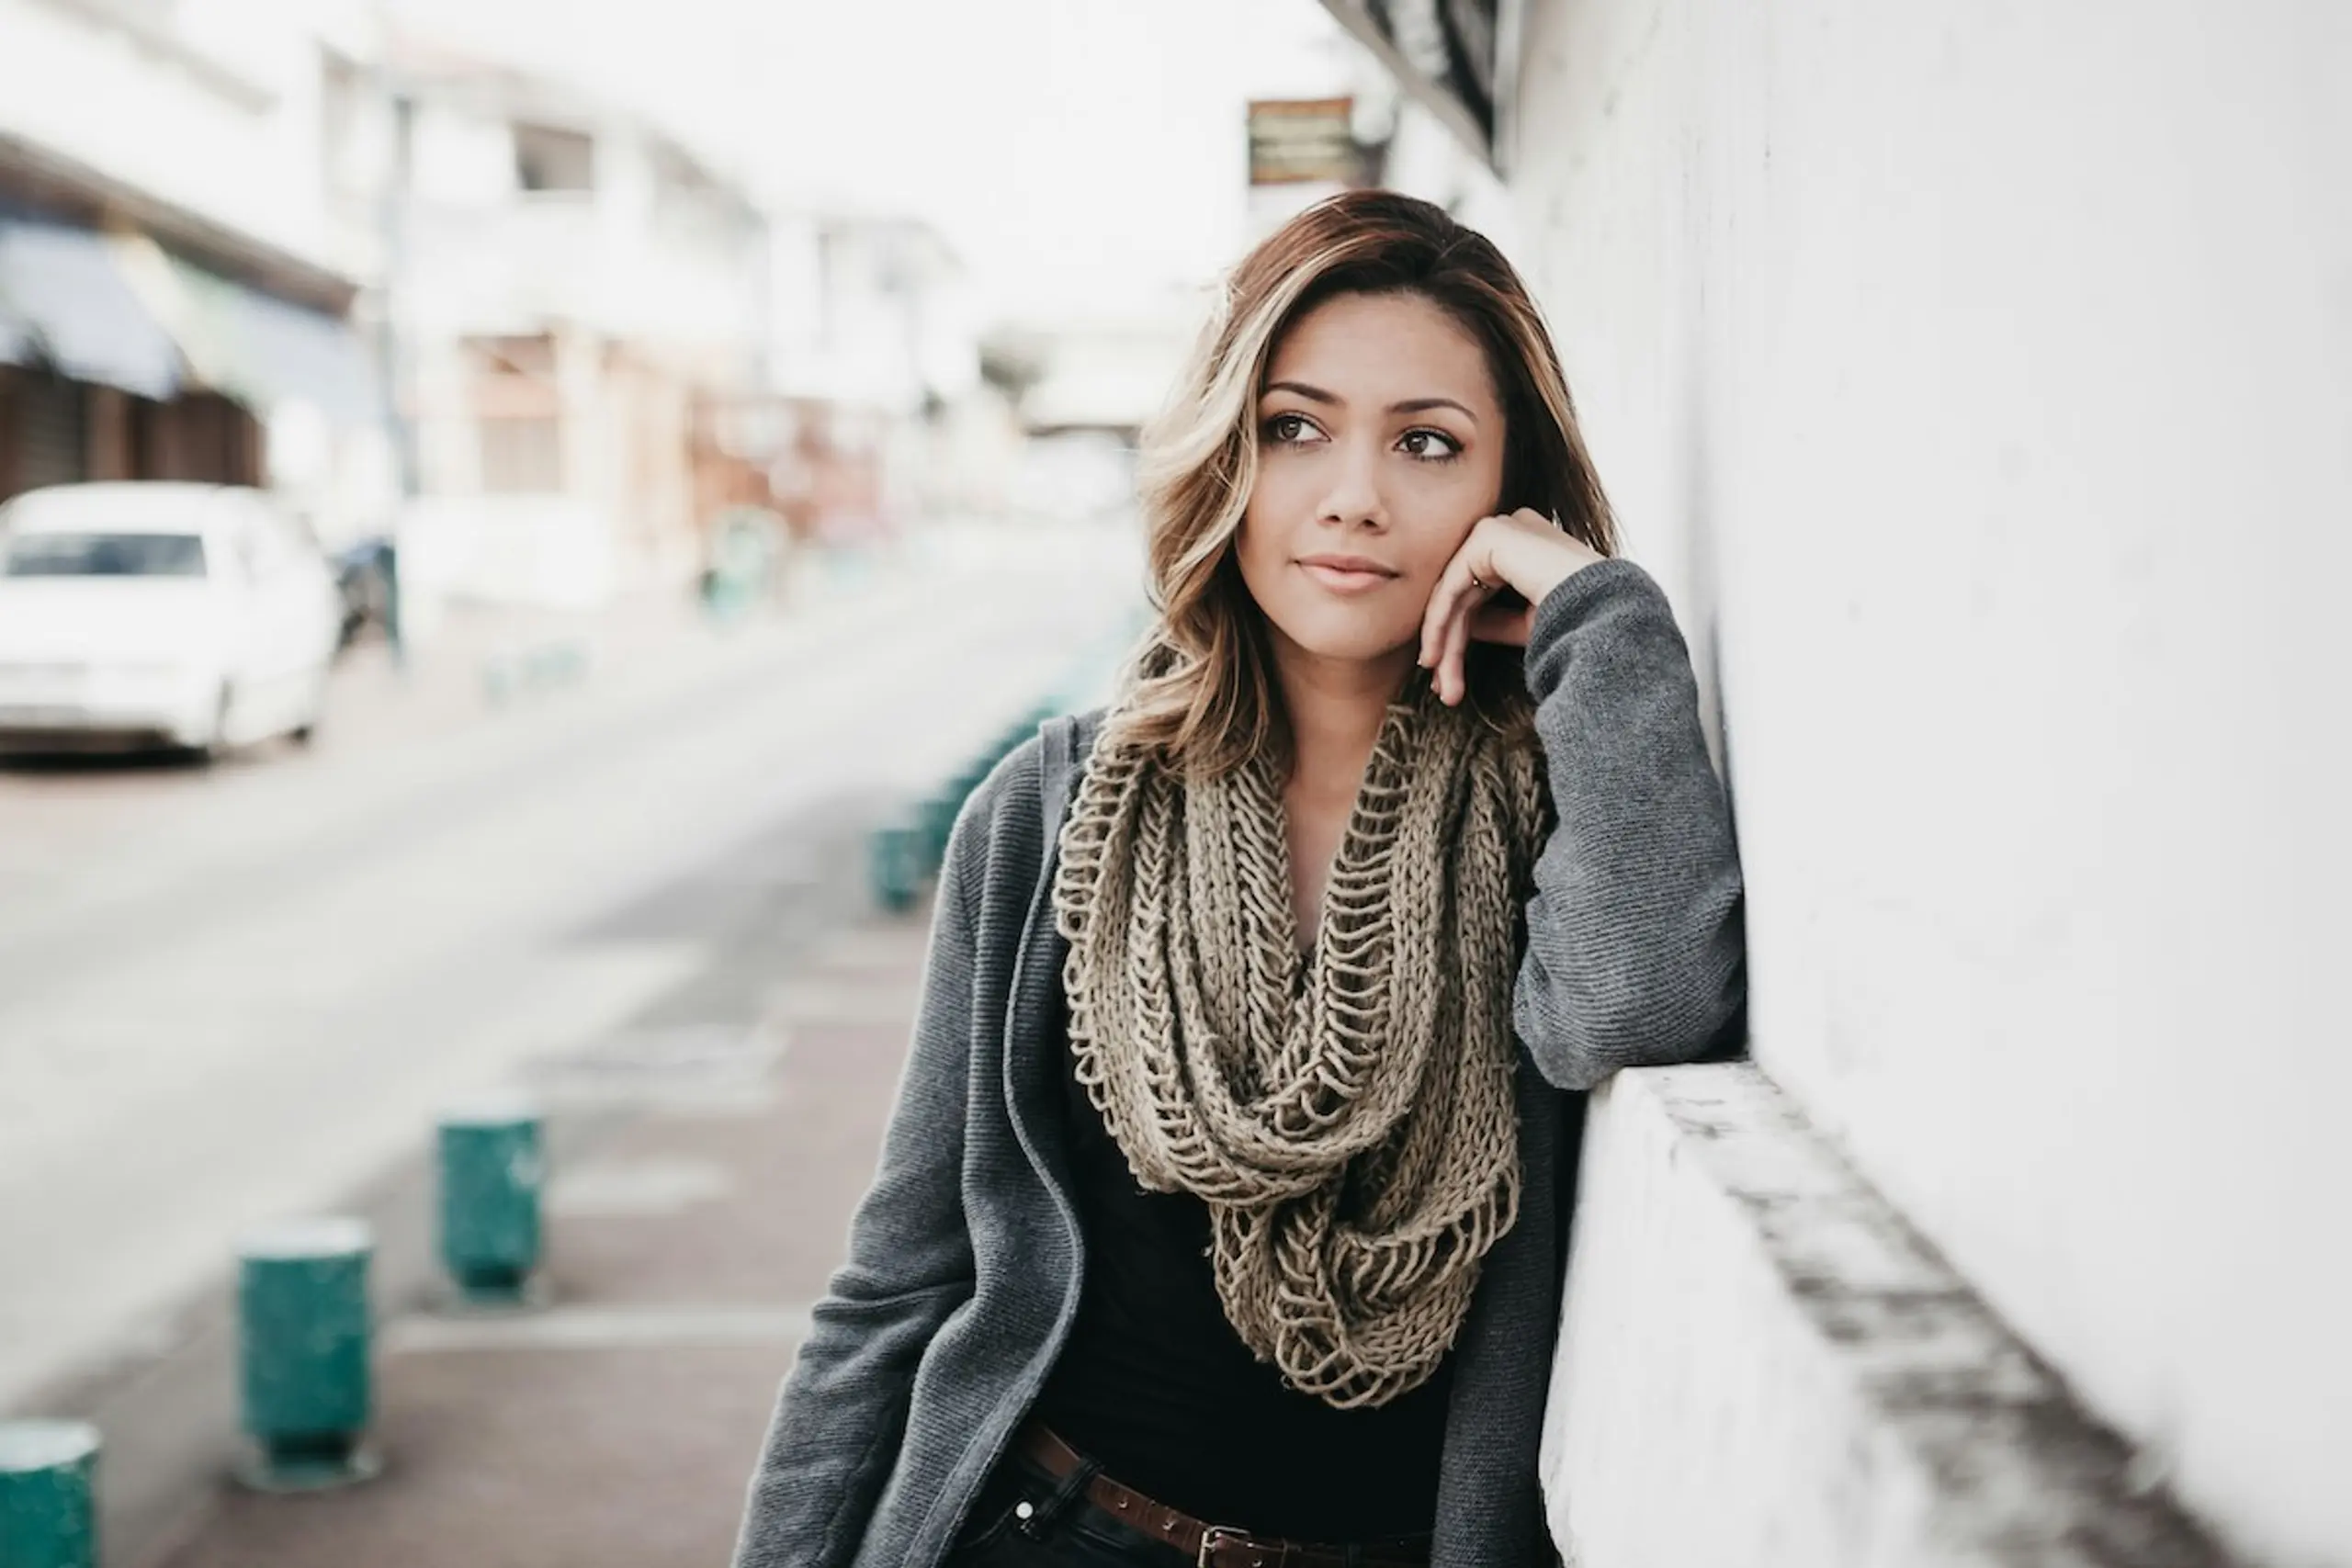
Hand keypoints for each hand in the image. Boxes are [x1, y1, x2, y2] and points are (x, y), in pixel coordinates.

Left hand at [1416, 508, 1605, 704]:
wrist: (1604, 613)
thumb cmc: (1579, 621)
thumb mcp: (1528, 623)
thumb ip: (1494, 620)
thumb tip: (1462, 628)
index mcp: (1529, 545)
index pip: (1482, 591)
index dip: (1462, 636)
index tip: (1451, 679)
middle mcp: (1514, 529)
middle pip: (1466, 595)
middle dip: (1452, 646)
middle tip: (1444, 690)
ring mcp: (1501, 527)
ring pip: (1455, 594)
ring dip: (1445, 643)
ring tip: (1442, 686)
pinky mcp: (1489, 535)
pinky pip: (1451, 586)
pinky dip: (1439, 623)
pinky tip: (1436, 657)